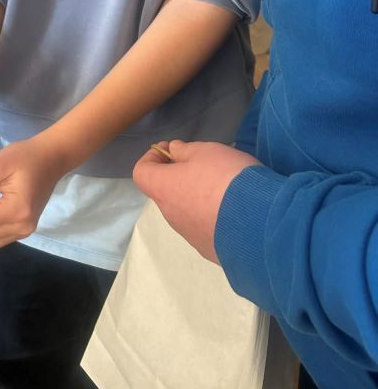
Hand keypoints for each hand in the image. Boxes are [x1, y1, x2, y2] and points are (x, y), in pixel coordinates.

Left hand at [132, 140, 259, 262]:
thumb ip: (185, 150)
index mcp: (164, 190)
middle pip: (165, 193)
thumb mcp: (206, 151)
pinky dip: (212, 216)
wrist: (259, 223)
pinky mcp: (211, 250)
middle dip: (178, 177)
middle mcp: (172, 216)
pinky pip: (205, 228)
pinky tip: (234, 209)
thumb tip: (173, 152)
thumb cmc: (226, 178)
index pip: (141, 173)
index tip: (170, 151)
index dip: (152, 159)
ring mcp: (190, 236)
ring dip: (196, 198)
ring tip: (224, 187)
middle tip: (201, 166)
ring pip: (185, 212)